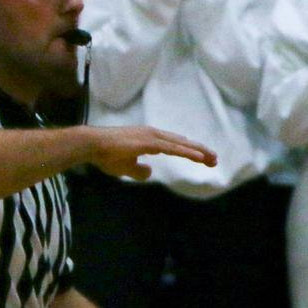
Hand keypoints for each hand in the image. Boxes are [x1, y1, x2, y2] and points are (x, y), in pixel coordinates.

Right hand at [83, 125, 216, 179]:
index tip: (203, 159)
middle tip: (215, 159)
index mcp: (149, 139)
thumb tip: (150, 172)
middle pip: (182, 143)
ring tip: (213, 158)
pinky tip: (199, 157)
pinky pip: (173, 148)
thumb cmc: (105, 155)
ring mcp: (151, 136)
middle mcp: (153, 134)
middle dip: (199, 151)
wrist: (92, 145)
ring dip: (198, 151)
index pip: (174, 145)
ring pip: (181, 145)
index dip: (189, 151)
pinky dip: (187, 152)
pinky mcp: (149, 142)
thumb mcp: (126, 167)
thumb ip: (139, 171)